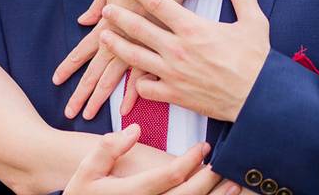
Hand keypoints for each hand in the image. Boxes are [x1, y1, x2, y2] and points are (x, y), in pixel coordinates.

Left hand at [53, 0, 157, 118]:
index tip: (56, 80)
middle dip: (80, 94)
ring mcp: (133, 50)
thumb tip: (83, 20)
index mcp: (104, 28)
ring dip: (99, 98)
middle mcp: (115, 43)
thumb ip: (96, 6)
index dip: (68, 67)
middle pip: (93, 73)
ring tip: (88, 114)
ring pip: (111, 80)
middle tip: (69, 111)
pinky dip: (131, 94)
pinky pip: (139, 79)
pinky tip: (124, 109)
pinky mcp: (152, 54)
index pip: (81, 52)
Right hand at [65, 123, 240, 194]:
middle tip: (223, 164)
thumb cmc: (84, 193)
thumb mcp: (85, 170)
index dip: (191, 161)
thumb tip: (134, 130)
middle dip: (210, 180)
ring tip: (234, 185)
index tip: (203, 147)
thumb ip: (107, 149)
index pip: (170, 177)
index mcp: (130, 194)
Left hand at [99, 0, 269, 122]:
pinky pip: (146, 87)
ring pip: (135, 57)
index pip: (158, 3)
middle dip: (119, 17)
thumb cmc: (257, 61)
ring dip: (117, 46)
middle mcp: (177, 49)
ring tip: (103, 38)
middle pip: (138, 28)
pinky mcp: (174, 95)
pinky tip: (134, 77)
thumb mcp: (254, 23)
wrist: (259, 99)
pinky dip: (138, 82)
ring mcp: (172, 73)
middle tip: (107, 10)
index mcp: (192, 28)